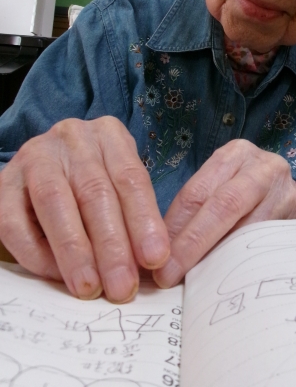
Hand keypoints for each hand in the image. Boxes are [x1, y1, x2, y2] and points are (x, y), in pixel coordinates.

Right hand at [0, 117, 169, 302]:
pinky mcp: (3, 184)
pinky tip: (57, 275)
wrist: (45, 169)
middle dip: (111, 244)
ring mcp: (34, 157)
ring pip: (54, 202)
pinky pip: (15, 223)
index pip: (130, 177)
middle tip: (122, 285)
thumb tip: (154, 263)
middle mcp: (72, 138)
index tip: (155, 257)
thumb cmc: (94, 183)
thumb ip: (134, 217)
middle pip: (94, 191)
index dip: (144, 219)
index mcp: (108, 135)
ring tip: (90, 287)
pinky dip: (38, 254)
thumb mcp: (120, 186)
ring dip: (75, 251)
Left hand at [153, 139, 295, 287]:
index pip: (197, 192)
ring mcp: (287, 194)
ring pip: (249, 229)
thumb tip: (155, 252)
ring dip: (218, 259)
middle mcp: (264, 168)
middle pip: (224, 206)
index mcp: (236, 154)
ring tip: (195, 283)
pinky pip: (268, 247)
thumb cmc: (241, 192)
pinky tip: (226, 282)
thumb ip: (192, 211)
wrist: (286, 194)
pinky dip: (244, 266)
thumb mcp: (218, 187)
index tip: (154, 259)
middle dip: (193, 243)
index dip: (174, 227)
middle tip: (168, 275)